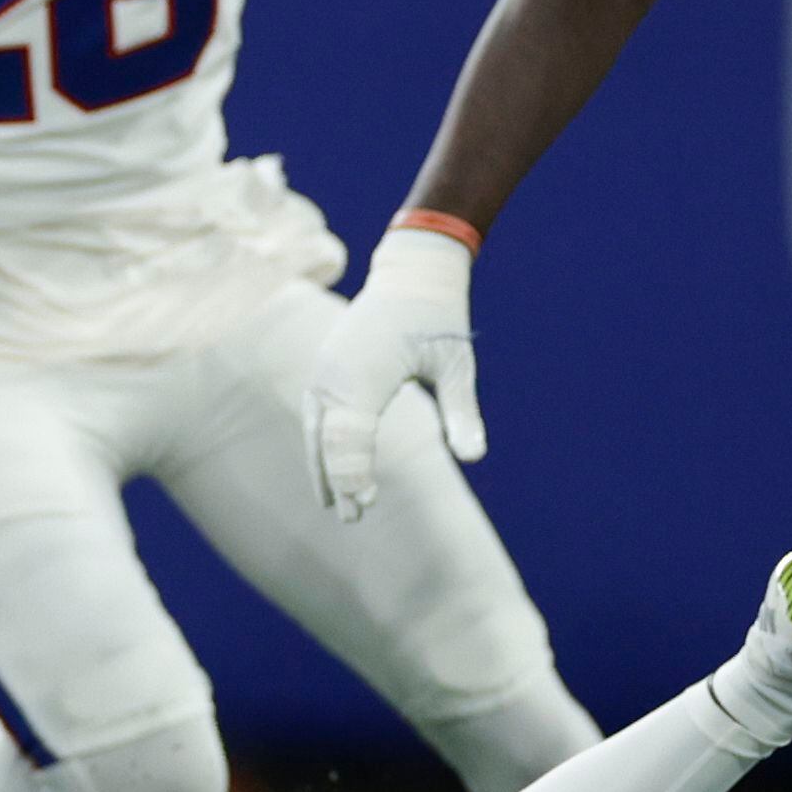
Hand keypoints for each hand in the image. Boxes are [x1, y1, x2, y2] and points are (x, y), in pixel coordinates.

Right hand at [305, 223, 483, 514]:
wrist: (410, 272)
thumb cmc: (438, 318)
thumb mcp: (457, 363)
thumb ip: (463, 411)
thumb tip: (475, 456)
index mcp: (364, 370)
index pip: (349, 433)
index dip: (354, 471)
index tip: (367, 505)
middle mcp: (334, 372)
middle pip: (327, 437)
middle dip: (338, 479)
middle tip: (354, 519)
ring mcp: (325, 371)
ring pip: (316, 430)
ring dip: (325, 468)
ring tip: (337, 507)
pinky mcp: (325, 371)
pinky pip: (318, 418)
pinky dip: (322, 448)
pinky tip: (333, 473)